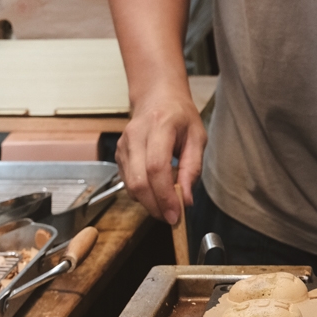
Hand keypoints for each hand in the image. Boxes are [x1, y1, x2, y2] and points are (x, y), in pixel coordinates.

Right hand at [116, 86, 205, 224]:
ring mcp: (123, 145)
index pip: (156, 168)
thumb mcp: (197, 138)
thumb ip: (192, 169)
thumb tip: (186, 199)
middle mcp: (135, 135)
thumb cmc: (180, 116)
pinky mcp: (118, 154)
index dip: (165, 195)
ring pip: (130, 186)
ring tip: (168, 207)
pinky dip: (142, 194)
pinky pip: (128, 182)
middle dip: (156, 206)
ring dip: (149, 203)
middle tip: (173, 218)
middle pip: (139, 181)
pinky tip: (157, 192)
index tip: (177, 215)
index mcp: (159, 126)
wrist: (156, 97)